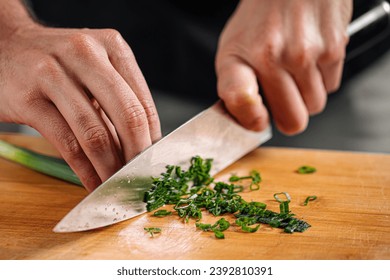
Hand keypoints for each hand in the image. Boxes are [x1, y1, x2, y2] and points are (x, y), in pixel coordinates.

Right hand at [0, 23, 160, 190]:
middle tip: (141, 176)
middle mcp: (85, 53)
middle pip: (127, 115)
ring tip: (117, 185)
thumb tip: (144, 146)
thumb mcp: (95, 67)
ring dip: (110, 168)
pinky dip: (84, 170)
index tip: (155, 160)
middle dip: (137, 154)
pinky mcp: (28, 98)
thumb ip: (119, 99)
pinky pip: (66, 144)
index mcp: (111, 45)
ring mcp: (53, 74)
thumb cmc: (60, 64)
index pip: (142, 102)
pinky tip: (93, 182)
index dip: (153, 138)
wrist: (5, 46)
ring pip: (95, 134)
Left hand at [216, 0, 352, 133]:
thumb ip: (236, 89)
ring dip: (307, 94)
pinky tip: (310, 56)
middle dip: (289, 112)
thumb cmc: (261, 19)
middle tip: (282, 93)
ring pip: (314, 106)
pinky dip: (322, 78)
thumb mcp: (233, 50)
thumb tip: (252, 124)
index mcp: (239, 58)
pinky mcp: (332, 48)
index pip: (240, 100)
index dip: (252, 119)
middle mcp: (271, 57)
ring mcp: (304, 54)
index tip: (259, 120)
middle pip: (292, 121)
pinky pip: (331, 86)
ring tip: (295, 67)